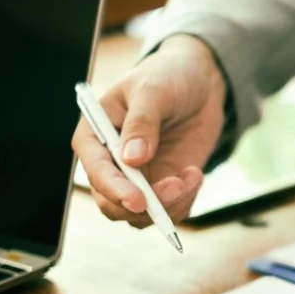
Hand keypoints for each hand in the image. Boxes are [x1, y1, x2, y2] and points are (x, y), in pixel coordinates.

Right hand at [71, 34, 227, 225]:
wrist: (199, 83)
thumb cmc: (167, 77)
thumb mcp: (153, 90)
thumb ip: (142, 122)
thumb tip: (132, 159)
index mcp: (95, 136)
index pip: (95, 170)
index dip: (113, 188)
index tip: (137, 199)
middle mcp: (111, 164)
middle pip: (112, 204)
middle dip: (143, 205)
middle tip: (175, 188)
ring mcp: (137, 180)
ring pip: (141, 215)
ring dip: (169, 205)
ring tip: (193, 174)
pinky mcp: (162, 187)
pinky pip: (168, 211)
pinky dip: (184, 201)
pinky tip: (195, 174)